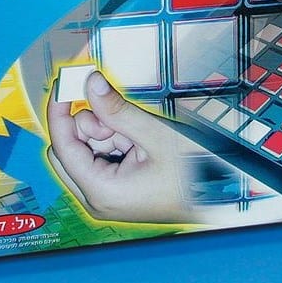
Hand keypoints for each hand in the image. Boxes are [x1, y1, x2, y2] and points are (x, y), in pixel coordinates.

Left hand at [47, 71, 198, 223]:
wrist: (222, 199)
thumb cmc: (195, 176)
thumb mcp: (156, 136)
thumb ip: (117, 110)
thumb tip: (89, 83)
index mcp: (101, 191)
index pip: (62, 145)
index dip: (59, 111)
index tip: (64, 83)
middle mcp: (97, 199)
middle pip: (70, 149)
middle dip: (90, 125)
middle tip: (116, 114)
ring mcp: (107, 198)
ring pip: (88, 151)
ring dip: (107, 132)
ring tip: (140, 133)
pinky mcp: (118, 192)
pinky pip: (104, 158)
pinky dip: (116, 142)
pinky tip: (140, 141)